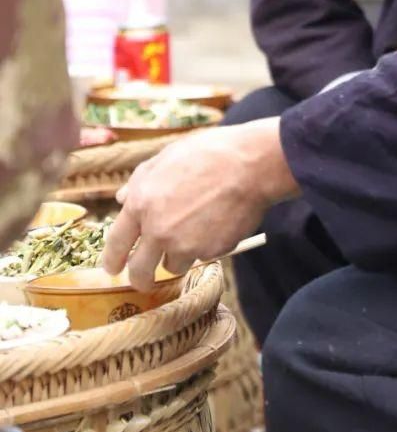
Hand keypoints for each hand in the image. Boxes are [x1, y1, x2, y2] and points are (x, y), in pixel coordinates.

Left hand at [102, 117, 298, 289]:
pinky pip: (202, 256)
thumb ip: (140, 181)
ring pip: (172, 266)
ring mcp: (184, 245)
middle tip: (145, 278)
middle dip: (140, 278)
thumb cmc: (208, 153)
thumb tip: (122, 198)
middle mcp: (158, 230)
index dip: (111, 260)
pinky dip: (205, 247)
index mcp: (142, 203)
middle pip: (140, 272)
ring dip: (178, 256)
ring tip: (195, 230)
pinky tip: (217, 223)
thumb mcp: (167, 157)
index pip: (116, 243)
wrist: (250, 164)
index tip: (113, 268)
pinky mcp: (209, 252)